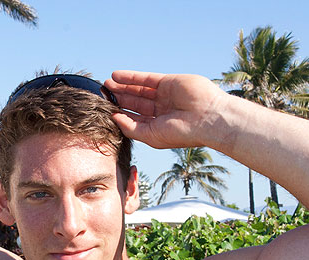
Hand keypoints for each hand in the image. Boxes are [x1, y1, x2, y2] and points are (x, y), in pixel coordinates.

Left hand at [104, 71, 227, 148]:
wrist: (207, 118)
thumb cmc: (181, 132)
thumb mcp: (150, 135)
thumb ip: (130, 127)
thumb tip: (114, 118)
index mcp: (158, 126)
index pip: (134, 118)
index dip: (119, 114)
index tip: (103, 111)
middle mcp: (161, 111)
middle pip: (135, 103)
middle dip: (118, 99)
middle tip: (101, 95)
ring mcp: (165, 95)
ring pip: (138, 90)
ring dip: (122, 86)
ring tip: (106, 84)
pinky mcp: (168, 82)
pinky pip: (146, 79)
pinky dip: (131, 77)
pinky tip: (116, 76)